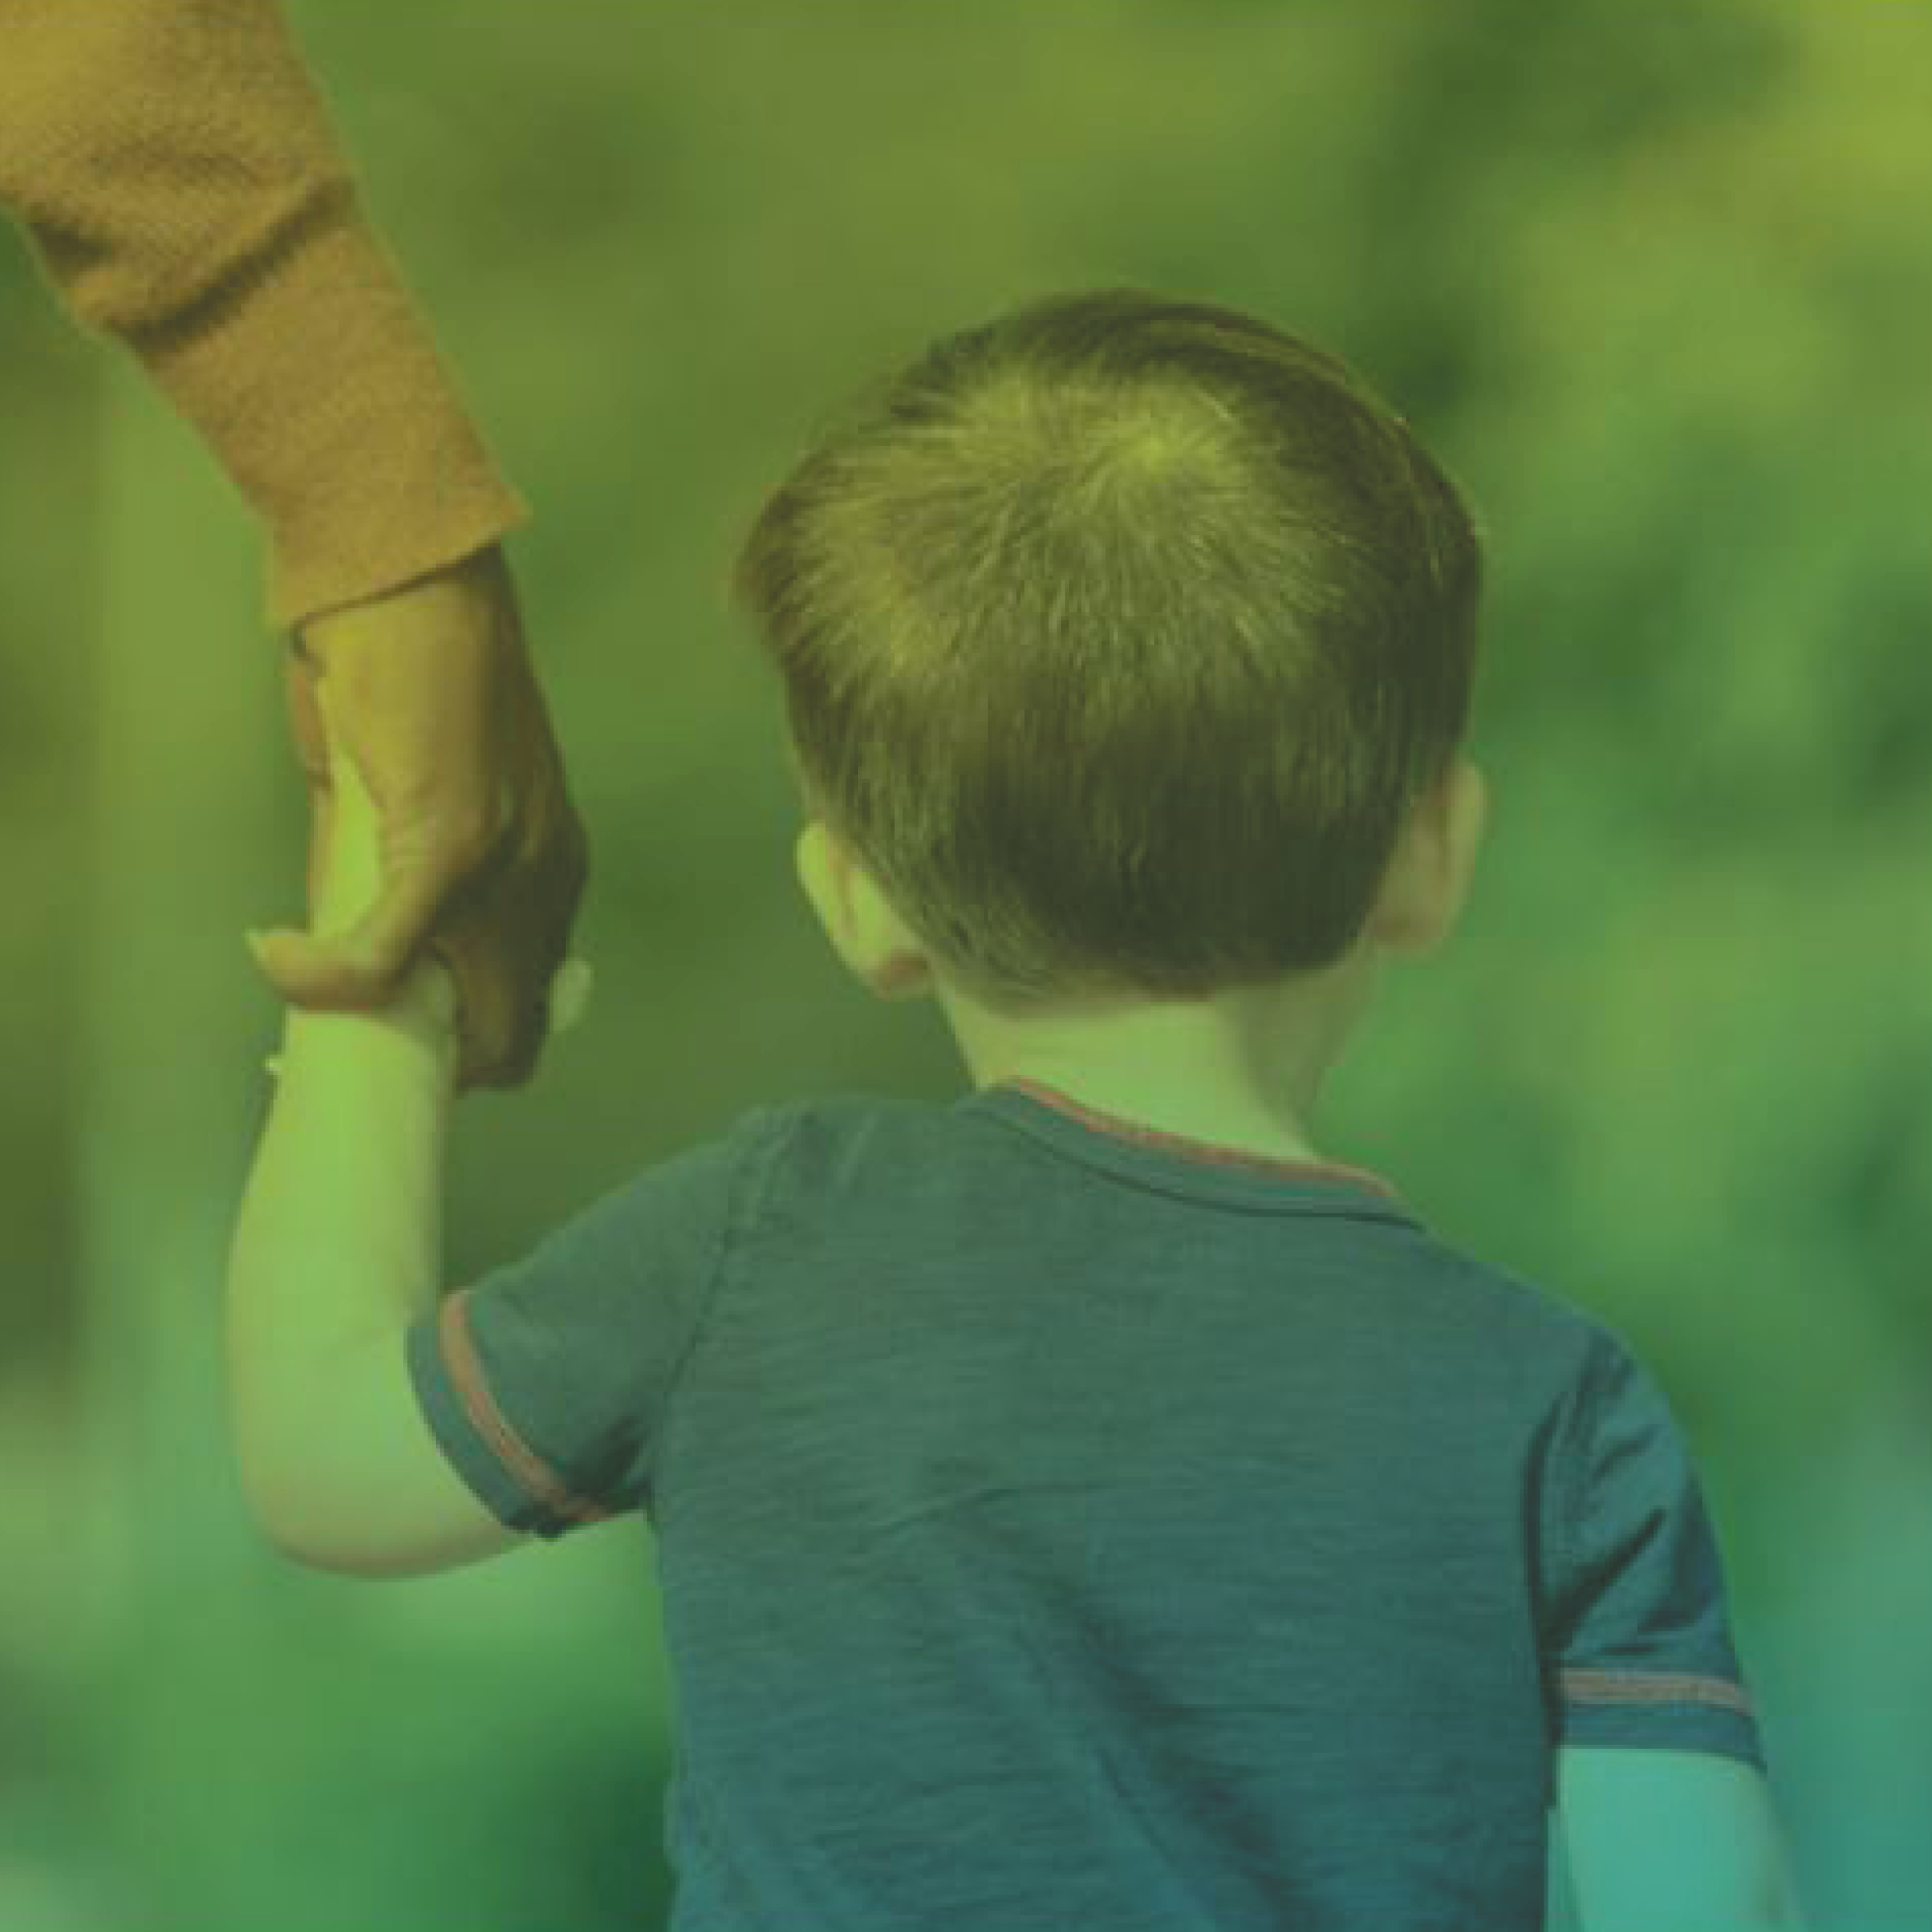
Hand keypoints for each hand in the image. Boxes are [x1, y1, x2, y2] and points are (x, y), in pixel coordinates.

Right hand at [248, 545, 591, 1094]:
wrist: (410, 582)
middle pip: (514, 1036)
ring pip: (465, 1022)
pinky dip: (320, 974)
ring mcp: (506, 873)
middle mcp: (548, 883)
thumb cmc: (405, 674)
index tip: (404, 1048)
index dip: (474, 1043)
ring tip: (323, 1004)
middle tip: (361, 1055)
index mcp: (553, 869)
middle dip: (439, 1070)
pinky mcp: (447, 850)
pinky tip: (278, 955)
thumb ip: (388, 879)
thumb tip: (350, 953)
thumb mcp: (408, 795)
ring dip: (387, 1036)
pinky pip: (381, 958)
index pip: (535, 1001)